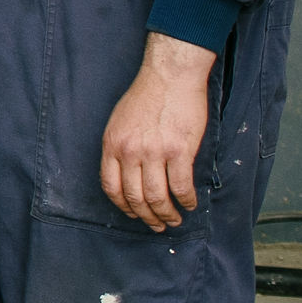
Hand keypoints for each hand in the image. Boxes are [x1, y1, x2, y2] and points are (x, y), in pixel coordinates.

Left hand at [101, 33, 218, 230]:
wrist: (168, 77)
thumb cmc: (146, 97)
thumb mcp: (119, 122)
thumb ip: (121, 148)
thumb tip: (128, 175)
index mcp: (112, 145)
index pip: (111, 187)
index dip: (123, 206)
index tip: (133, 214)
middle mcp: (129, 151)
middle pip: (135, 197)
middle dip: (147, 217)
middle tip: (158, 225)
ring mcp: (154, 152)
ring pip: (158, 197)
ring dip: (168, 214)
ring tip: (175, 219)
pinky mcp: (178, 151)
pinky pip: (181, 186)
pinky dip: (186, 201)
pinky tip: (190, 204)